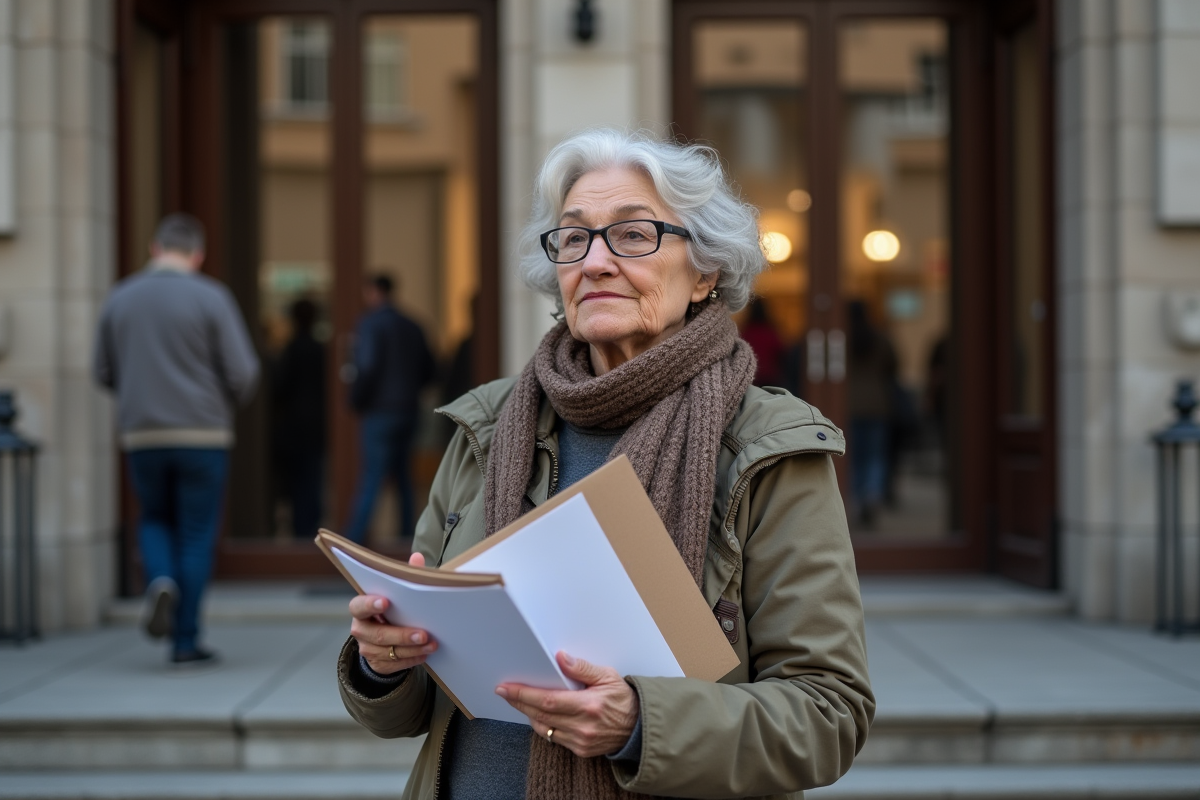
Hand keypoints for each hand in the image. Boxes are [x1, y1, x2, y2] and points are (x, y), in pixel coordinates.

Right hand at [348, 552, 437, 674]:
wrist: (384, 640)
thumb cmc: (393, 610)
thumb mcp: (398, 594)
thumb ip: (405, 577)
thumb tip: (417, 558)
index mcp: (361, 609)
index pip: (358, 606)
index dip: (370, 604)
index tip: (386, 602)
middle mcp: (360, 630)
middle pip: (378, 634)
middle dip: (402, 634)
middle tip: (423, 634)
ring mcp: (367, 649)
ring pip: (389, 652)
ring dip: (412, 649)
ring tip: (432, 644)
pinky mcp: (378, 664)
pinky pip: (395, 664)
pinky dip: (412, 659)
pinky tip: (425, 654)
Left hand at [496, 652, 639, 758]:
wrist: (639, 727)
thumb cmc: (623, 699)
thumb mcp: (608, 676)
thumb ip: (582, 668)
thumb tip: (561, 658)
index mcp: (589, 705)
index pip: (548, 700)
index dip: (524, 694)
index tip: (506, 687)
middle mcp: (583, 726)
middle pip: (540, 714)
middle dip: (519, 702)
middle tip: (504, 691)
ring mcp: (581, 741)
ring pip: (544, 728)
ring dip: (528, 714)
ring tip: (519, 700)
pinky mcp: (580, 750)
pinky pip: (554, 737)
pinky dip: (543, 725)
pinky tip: (538, 713)